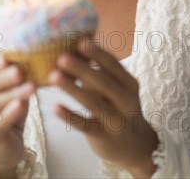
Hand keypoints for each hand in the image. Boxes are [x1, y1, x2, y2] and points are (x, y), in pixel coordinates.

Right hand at [0, 55, 35, 177]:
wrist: (6, 145)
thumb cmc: (8, 111)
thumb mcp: (12, 90)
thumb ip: (14, 75)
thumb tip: (27, 56)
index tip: (6, 58)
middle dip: (2, 78)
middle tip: (19, 71)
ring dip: (11, 94)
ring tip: (30, 88)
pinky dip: (8, 113)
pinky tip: (20, 105)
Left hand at [49, 41, 157, 177]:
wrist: (136, 147)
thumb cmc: (119, 107)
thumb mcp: (115, 89)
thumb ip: (97, 72)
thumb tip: (72, 49)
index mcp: (129, 84)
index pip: (114, 65)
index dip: (98, 53)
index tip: (81, 42)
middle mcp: (126, 101)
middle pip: (104, 82)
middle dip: (82, 69)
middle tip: (61, 57)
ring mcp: (117, 121)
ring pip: (94, 103)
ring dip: (72, 88)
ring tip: (53, 76)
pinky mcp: (105, 139)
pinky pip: (86, 127)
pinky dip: (70, 116)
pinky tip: (55, 107)